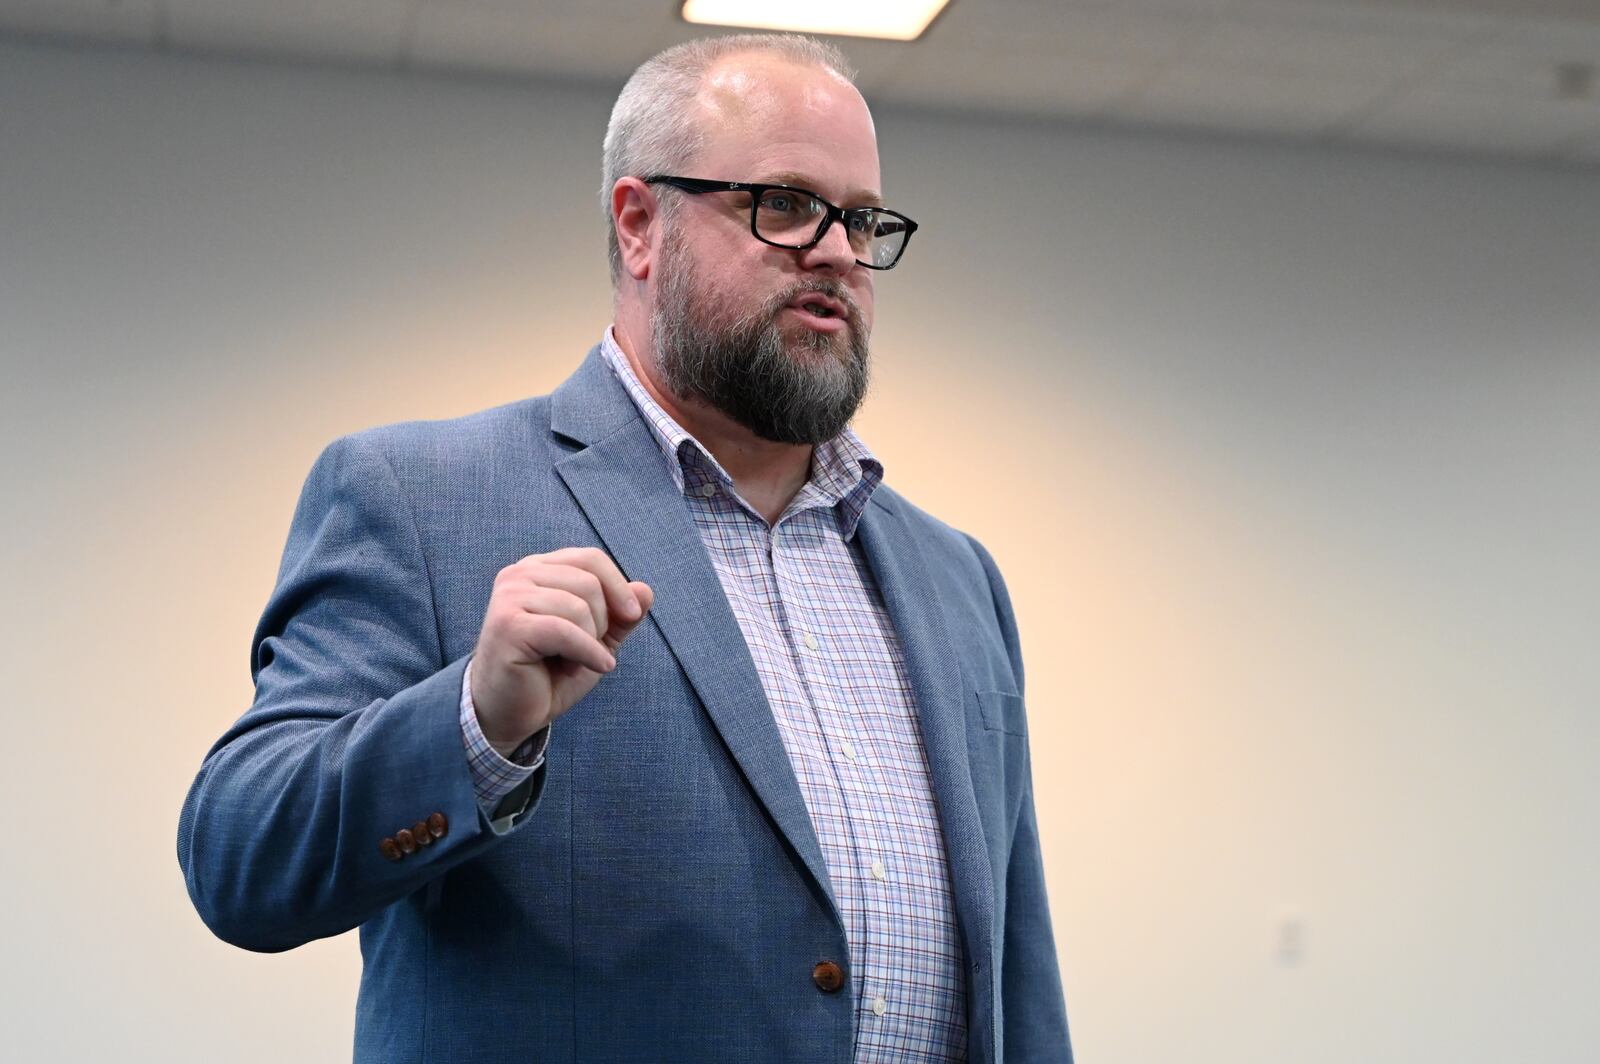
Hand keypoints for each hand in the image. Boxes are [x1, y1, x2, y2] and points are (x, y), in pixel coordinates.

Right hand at [469, 547, 653, 751]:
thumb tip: (647, 590)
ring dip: (588, 642)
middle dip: (601, 622)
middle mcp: (518, 575)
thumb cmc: (549, 673)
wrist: (509, 713)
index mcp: (537, 569)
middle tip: (583, 650)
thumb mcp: (595, 640)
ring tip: (569, 662)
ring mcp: (509, 597)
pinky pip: (565, 631)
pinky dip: (587, 653)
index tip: (632, 616)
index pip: (590, 559)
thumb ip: (620, 616)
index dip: (619, 587)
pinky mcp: (508, 625)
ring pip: (578, 607)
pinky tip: (584, 669)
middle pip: (589, 582)